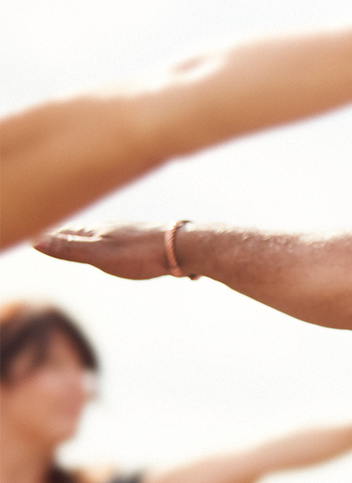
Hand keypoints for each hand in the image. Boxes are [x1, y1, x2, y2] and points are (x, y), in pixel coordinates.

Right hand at [34, 222, 174, 278]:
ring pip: (104, 234)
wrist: (185, 247)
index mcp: (97, 231)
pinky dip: (111, 242)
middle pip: (83, 231)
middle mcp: (112, 228)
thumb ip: (69, 249)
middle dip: (67, 234)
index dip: (50, 236)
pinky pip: (122, 241)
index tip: (34, 236)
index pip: (66, 233)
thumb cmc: (142, 253)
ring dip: (89, 237)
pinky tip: (121, 245)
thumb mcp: (100, 255)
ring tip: (81, 239)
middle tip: (51, 234)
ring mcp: (130, 232)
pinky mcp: (147, 240)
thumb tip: (34, 240)